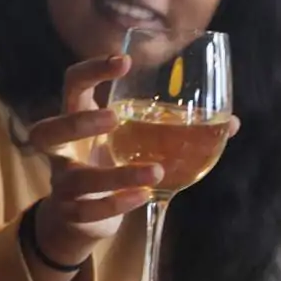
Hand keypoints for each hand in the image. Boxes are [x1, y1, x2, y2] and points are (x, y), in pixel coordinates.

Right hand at [26, 55, 159, 265]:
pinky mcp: (72, 213)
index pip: (72, 85)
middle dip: (78, 122)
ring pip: (76, 178)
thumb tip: (233, 122)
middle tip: (114, 117)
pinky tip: (146, 194)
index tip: (125, 61)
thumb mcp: (133, 140)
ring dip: (116, 174)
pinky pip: (91, 208)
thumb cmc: (110, 165)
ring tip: (154, 171)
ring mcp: (63, 184)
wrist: (79, 219)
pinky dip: (119, 202)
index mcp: (76, 120)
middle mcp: (63, 151)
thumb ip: (175, 128)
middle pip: (47, 130)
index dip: (91, 71)